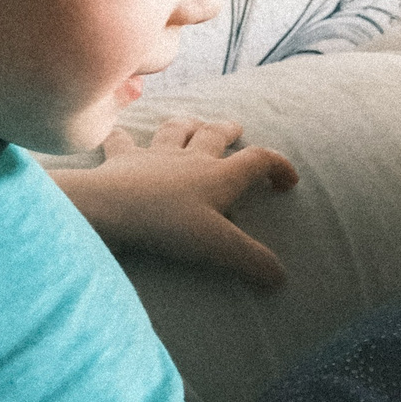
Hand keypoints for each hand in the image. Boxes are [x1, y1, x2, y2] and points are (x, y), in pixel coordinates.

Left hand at [48, 116, 297, 287]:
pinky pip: (121, 140)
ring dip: (187, 124)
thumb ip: (252, 261)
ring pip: (175, 129)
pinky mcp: (122, 160)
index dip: (278, 166)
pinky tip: (118, 131)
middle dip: (229, 130)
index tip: (288, 181)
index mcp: (219, 176)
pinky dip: (121, 134)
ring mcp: (155, 156)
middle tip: (237, 128)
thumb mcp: (219, 247)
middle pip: (215, 135)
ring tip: (193, 122)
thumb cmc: (169, 225)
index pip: (258, 160)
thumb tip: (281, 279)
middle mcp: (191, 158)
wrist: (112, 207)